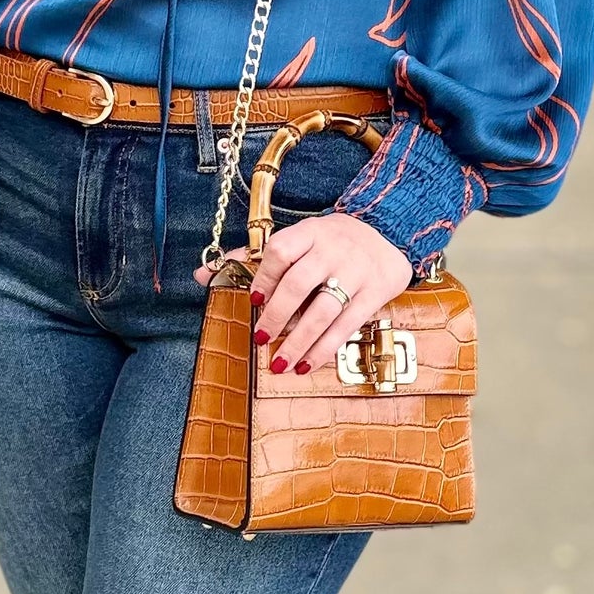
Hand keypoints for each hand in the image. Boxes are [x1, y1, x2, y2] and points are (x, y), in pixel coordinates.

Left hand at [194, 212, 412, 376]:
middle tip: (261, 337)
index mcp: (310, 232)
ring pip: (323, 310)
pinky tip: (307, 363)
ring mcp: (356, 272)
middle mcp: (333, 249)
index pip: (281, 250)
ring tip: (280, 362)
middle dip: (276, 314)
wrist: (390, 230)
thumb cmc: (332, 241)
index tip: (253, 298)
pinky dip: (325, 348)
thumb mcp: (299, 238)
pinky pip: (346, 325)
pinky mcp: (374, 293)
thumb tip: (203, 275)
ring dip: (299, 340)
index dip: (264, 276)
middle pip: (299, 283)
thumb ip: (252, 258)